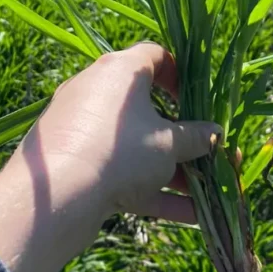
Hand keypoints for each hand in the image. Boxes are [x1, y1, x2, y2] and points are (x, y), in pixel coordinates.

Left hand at [0, 44, 220, 271]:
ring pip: (137, 148)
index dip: (180, 74)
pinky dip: (154, 191)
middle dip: (182, 136)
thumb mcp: (169, 144)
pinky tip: (191, 216)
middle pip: (148, 109)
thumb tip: (216, 134)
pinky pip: (123, 174)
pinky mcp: (78, 166)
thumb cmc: (120, 151)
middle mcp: (98, 93)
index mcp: (119, 72)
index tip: (197, 100)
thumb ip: (197, 137)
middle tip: (207, 152)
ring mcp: (84, 131)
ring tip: (209, 192)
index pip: (154, 55)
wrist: (56, 197)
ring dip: (174, 170)